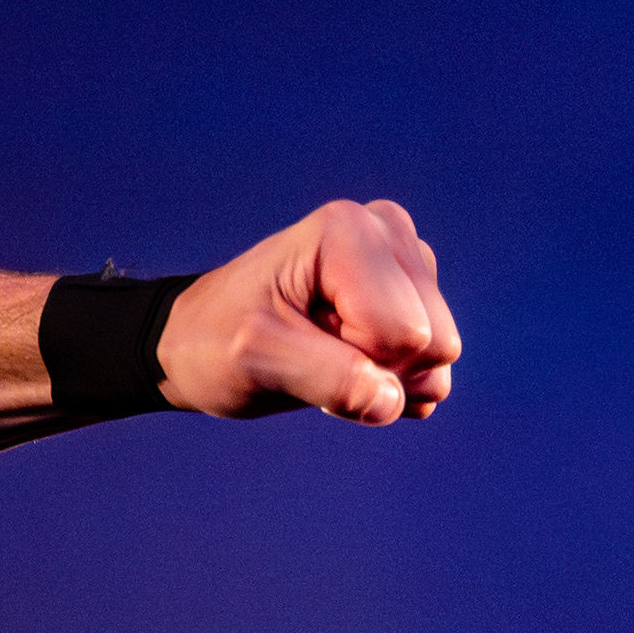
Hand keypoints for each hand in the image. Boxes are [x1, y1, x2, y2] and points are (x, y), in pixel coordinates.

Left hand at [159, 199, 456, 422]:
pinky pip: (433, 366)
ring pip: (440, 357)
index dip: (353, 356)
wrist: (193, 344)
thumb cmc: (214, 343)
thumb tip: (394, 401)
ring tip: (320, 351)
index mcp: (349, 231)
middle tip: (309, 348)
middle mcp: (387, 232)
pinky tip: (343, 360)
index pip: (402, 333)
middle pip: (435, 342)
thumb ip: (330, 379)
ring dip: (378, 375)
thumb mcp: (257, 359)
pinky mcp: (414, 296)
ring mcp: (405, 263)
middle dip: (373, 366)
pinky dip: (387, 380)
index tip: (296, 338)